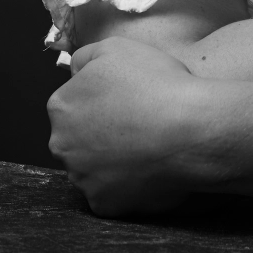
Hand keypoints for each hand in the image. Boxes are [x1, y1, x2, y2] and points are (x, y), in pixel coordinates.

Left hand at [47, 37, 214, 216]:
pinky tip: (150, 168)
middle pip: (77, 138)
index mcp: (61, 107)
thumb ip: (85, 58)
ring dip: (113, 160)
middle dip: (100, 133)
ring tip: (148, 145)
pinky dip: (127, 185)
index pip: (72, 103)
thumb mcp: (117, 48)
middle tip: (137, 123)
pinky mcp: (103, 204)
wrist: (191, 130)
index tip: (127, 99)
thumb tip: (76, 72)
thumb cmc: (156, 84)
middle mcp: (62, 146)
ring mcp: (82, 179)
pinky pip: (112, 194)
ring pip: (93, 168)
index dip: (102, 99)